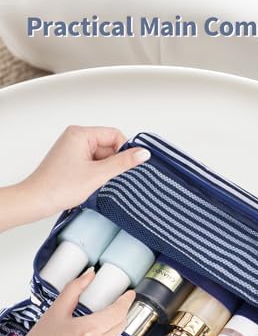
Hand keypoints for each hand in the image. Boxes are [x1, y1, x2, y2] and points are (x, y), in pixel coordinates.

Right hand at [3, 268, 134, 335]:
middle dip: (116, 315)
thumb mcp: (55, 312)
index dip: (126, 301)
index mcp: (89, 330)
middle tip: (106, 310)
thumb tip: (90, 275)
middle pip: (120, 325)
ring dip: (105, 333)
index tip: (129, 295)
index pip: (118, 312)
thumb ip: (74, 289)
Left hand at [21, 125, 150, 217]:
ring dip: (104, 171)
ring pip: (102, 157)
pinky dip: (97, 174)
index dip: (124, 150)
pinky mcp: (72, 162)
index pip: (114, 135)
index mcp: (80, 134)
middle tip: (107, 178)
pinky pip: (93, 164)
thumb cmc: (58, 187)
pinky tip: (91, 184)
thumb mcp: (98, 174)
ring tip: (95, 183)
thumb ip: (123, 163)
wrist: (36, 201)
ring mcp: (73, 150)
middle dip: (113, 163)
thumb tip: (143, 153)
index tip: (128, 166)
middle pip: (109, 146)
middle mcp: (75, 138)